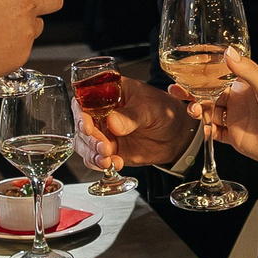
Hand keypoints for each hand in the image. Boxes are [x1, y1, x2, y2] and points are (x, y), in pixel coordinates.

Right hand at [75, 77, 194, 169]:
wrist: (177, 134)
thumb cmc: (164, 110)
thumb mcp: (150, 108)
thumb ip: (132, 116)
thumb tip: (113, 123)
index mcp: (108, 93)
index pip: (84, 100)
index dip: (81, 114)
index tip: (87, 127)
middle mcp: (101, 112)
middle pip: (81, 125)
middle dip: (89, 139)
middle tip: (104, 147)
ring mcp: (103, 132)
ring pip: (84, 144)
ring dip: (92, 154)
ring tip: (107, 159)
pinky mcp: (108, 150)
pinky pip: (95, 158)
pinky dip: (100, 164)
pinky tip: (113, 164)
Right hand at [182, 47, 257, 173]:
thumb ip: (247, 70)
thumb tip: (228, 52)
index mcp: (245, 84)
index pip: (217, 75)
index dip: (200, 73)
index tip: (184, 69)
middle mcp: (238, 100)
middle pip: (208, 94)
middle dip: (191, 92)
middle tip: (176, 89)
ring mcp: (235, 119)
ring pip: (208, 113)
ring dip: (197, 110)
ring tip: (194, 111)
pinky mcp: (235, 138)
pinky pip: (215, 134)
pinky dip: (206, 131)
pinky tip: (204, 128)